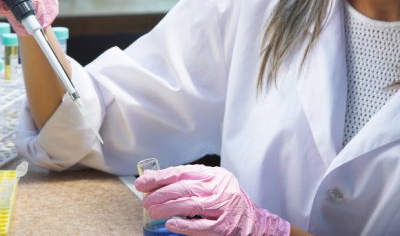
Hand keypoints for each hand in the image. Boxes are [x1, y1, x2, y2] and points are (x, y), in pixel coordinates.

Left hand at [135, 164, 289, 235]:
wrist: (255, 223)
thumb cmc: (227, 203)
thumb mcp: (212, 186)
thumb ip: (188, 182)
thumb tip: (153, 181)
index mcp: (215, 175)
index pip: (184, 171)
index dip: (161, 177)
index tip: (143, 182)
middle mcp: (221, 188)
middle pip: (185, 187)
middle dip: (161, 193)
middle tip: (146, 200)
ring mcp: (224, 207)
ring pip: (191, 205)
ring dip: (168, 208)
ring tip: (153, 211)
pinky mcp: (226, 227)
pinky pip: (202, 226)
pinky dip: (185, 226)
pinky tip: (172, 224)